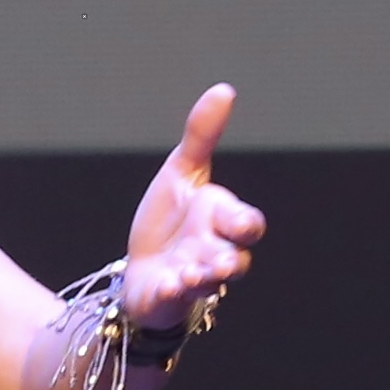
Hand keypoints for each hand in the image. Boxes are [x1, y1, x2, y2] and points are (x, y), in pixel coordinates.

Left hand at [121, 85, 264, 330]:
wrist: (143, 267)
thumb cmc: (171, 221)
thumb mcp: (182, 173)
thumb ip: (202, 137)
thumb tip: (224, 90)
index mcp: (221, 222)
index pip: (246, 224)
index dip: (245, 224)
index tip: (238, 224)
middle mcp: (214, 254)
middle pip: (236, 261)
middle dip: (229, 261)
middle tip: (219, 262)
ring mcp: (194, 280)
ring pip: (209, 285)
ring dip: (202, 278)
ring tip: (189, 274)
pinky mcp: (169, 298)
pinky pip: (175, 299)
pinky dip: (172, 292)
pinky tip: (166, 283)